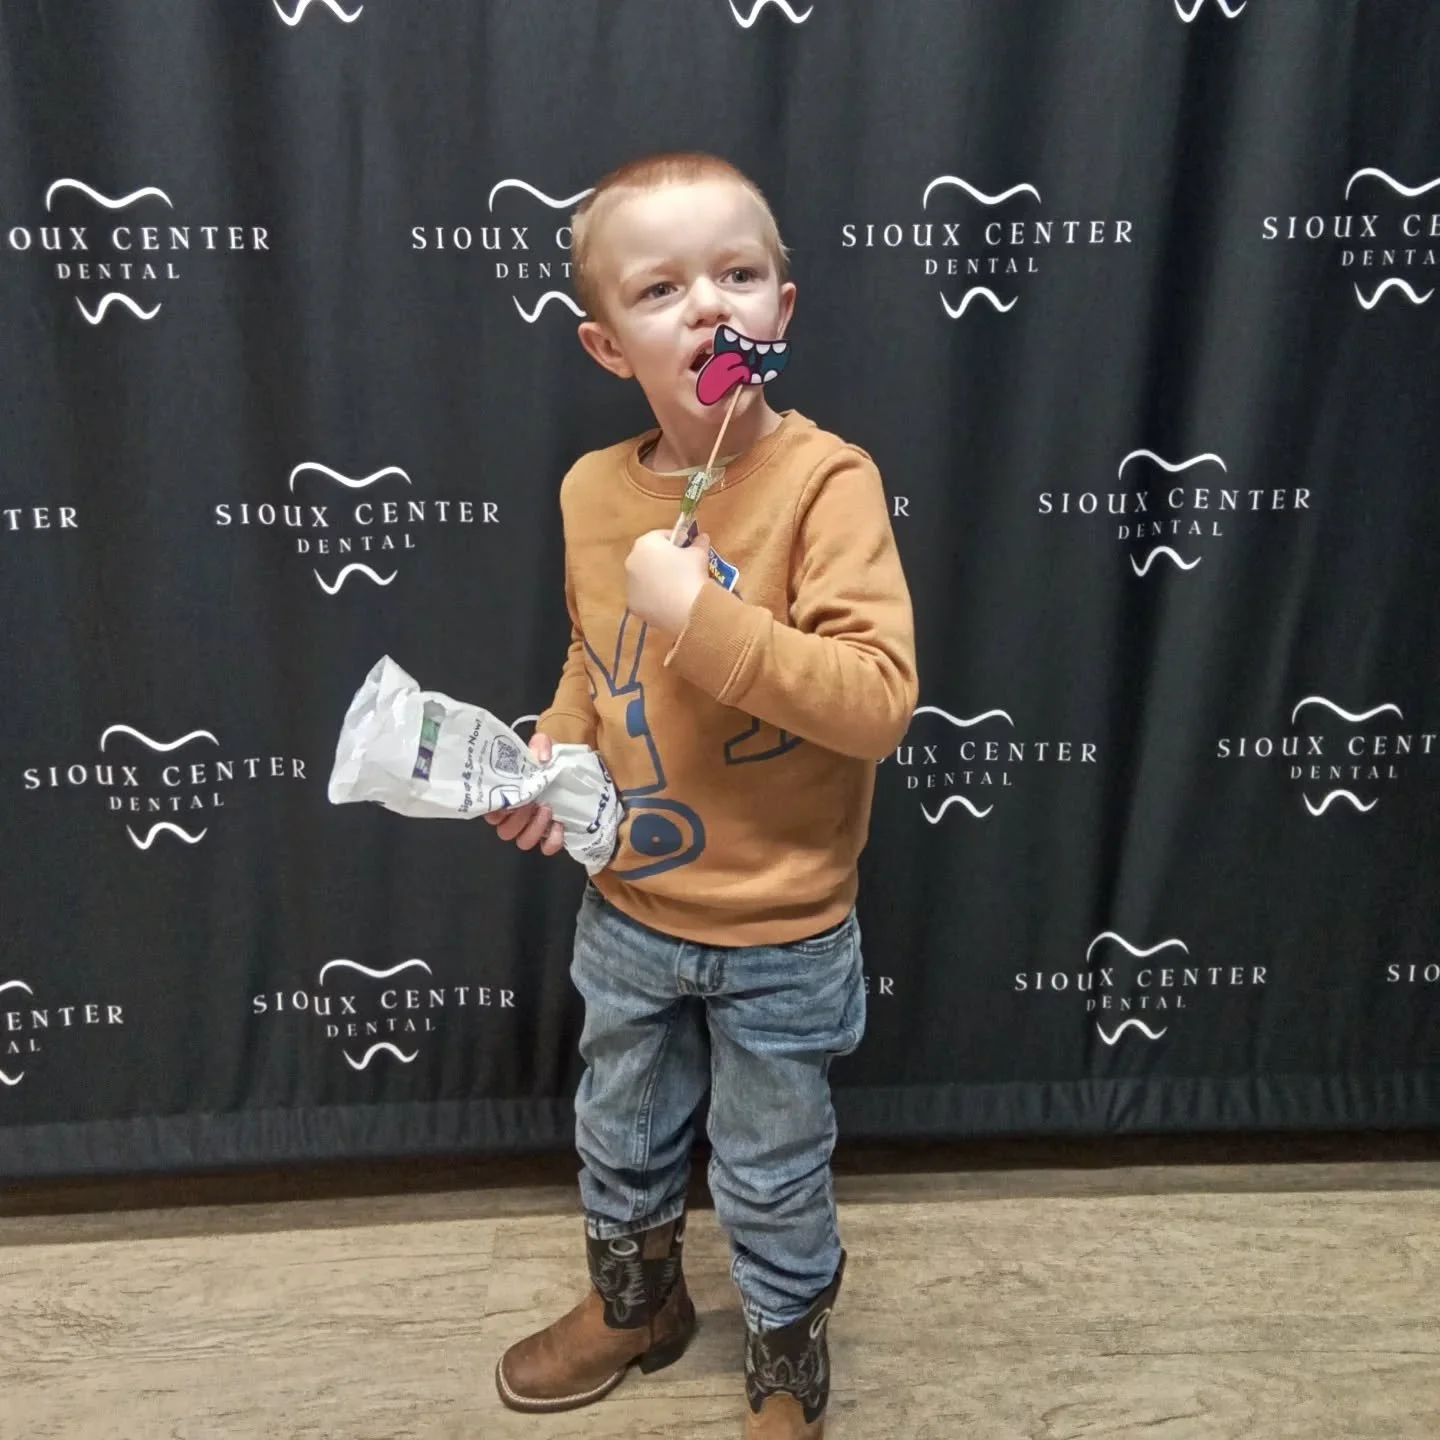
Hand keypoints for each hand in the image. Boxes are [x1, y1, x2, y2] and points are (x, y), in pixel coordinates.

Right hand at [484, 732, 564, 856]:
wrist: (569, 769)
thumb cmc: (548, 760)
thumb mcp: (542, 745)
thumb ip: (539, 745)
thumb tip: (542, 757)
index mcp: (505, 797)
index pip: (490, 813)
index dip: (496, 812)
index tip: (509, 800)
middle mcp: (514, 817)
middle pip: (505, 832)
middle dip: (518, 819)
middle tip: (532, 803)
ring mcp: (532, 828)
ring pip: (523, 842)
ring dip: (535, 828)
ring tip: (547, 809)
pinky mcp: (551, 835)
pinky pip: (547, 847)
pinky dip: (553, 840)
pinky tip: (560, 825)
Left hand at [625, 529, 709, 633]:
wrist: (686, 609)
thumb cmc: (691, 574)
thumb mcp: (700, 553)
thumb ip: (699, 543)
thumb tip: (702, 538)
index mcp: (645, 543)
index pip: (661, 536)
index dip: (677, 541)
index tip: (688, 548)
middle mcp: (632, 562)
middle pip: (649, 557)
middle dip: (664, 560)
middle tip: (683, 568)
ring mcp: (630, 585)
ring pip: (645, 578)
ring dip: (657, 579)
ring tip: (678, 587)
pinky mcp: (634, 605)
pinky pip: (645, 597)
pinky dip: (655, 598)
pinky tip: (671, 602)